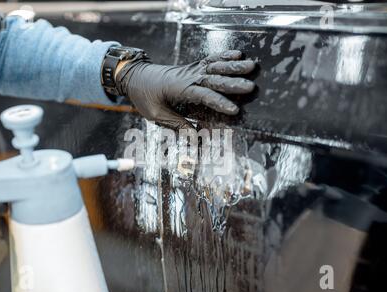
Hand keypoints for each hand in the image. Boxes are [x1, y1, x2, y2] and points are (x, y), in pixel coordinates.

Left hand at [115, 50, 255, 129]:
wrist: (134, 76)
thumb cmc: (143, 96)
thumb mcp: (156, 115)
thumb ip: (176, 125)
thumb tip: (194, 140)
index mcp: (178, 89)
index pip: (203, 95)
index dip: (219, 102)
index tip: (234, 110)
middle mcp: (187, 77)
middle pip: (213, 79)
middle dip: (232, 83)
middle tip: (250, 87)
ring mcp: (190, 70)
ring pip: (214, 66)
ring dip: (233, 66)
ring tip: (252, 66)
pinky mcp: (192, 67)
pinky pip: (209, 60)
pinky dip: (223, 56)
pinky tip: (238, 55)